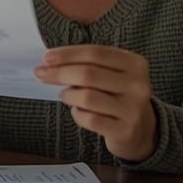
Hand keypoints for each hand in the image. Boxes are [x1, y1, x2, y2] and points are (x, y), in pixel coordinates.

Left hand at [34, 45, 155, 161]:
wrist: (142, 130)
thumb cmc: (119, 96)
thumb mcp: (114, 75)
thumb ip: (90, 65)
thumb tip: (51, 61)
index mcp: (135, 64)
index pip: (96, 53)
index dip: (68, 54)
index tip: (46, 57)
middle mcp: (138, 84)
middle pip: (88, 73)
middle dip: (59, 73)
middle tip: (41, 74)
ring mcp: (133, 109)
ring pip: (87, 97)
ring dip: (69, 95)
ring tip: (65, 95)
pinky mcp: (124, 130)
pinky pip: (89, 120)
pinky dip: (77, 114)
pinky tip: (78, 111)